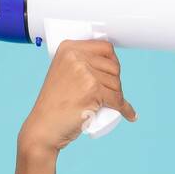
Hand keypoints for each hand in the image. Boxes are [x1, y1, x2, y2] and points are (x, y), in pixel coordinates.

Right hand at [18, 39, 136, 154]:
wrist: (44, 126)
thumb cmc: (54, 104)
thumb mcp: (63, 73)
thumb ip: (79, 62)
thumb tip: (109, 60)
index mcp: (68, 48)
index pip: (105, 47)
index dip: (113, 62)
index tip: (112, 74)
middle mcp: (76, 57)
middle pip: (114, 66)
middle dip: (115, 82)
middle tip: (105, 95)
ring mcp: (85, 73)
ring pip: (117, 83)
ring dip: (118, 96)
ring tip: (106, 104)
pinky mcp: (93, 90)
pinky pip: (118, 99)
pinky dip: (125, 109)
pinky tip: (130, 115)